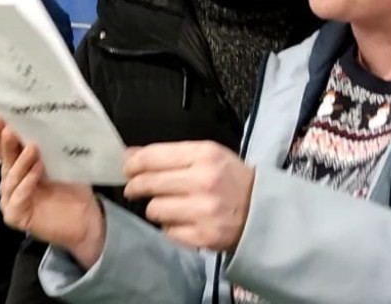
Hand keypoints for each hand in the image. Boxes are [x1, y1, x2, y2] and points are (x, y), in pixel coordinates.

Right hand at [0, 115, 105, 267]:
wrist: (86, 218)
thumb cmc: (73, 188)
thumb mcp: (60, 162)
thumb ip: (48, 147)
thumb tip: (44, 121)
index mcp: (19, 167)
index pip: (3, 149)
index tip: (0, 118)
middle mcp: (11, 182)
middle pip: (6, 161)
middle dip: (8, 145)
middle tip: (11, 130)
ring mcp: (10, 199)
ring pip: (11, 179)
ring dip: (22, 163)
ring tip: (33, 148)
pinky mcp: (14, 216)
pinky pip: (17, 198)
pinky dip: (26, 184)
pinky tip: (37, 173)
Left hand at [123, 141, 253, 252]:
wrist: (263, 212)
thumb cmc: (231, 181)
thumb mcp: (207, 155)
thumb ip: (170, 154)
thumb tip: (132, 154)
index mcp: (205, 155)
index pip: (153, 157)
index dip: (133, 163)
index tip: (127, 168)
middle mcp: (204, 181)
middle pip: (150, 183)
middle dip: (136, 186)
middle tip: (134, 188)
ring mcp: (204, 211)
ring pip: (155, 209)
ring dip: (156, 208)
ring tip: (169, 205)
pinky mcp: (204, 237)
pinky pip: (167, 232)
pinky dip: (170, 228)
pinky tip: (183, 221)